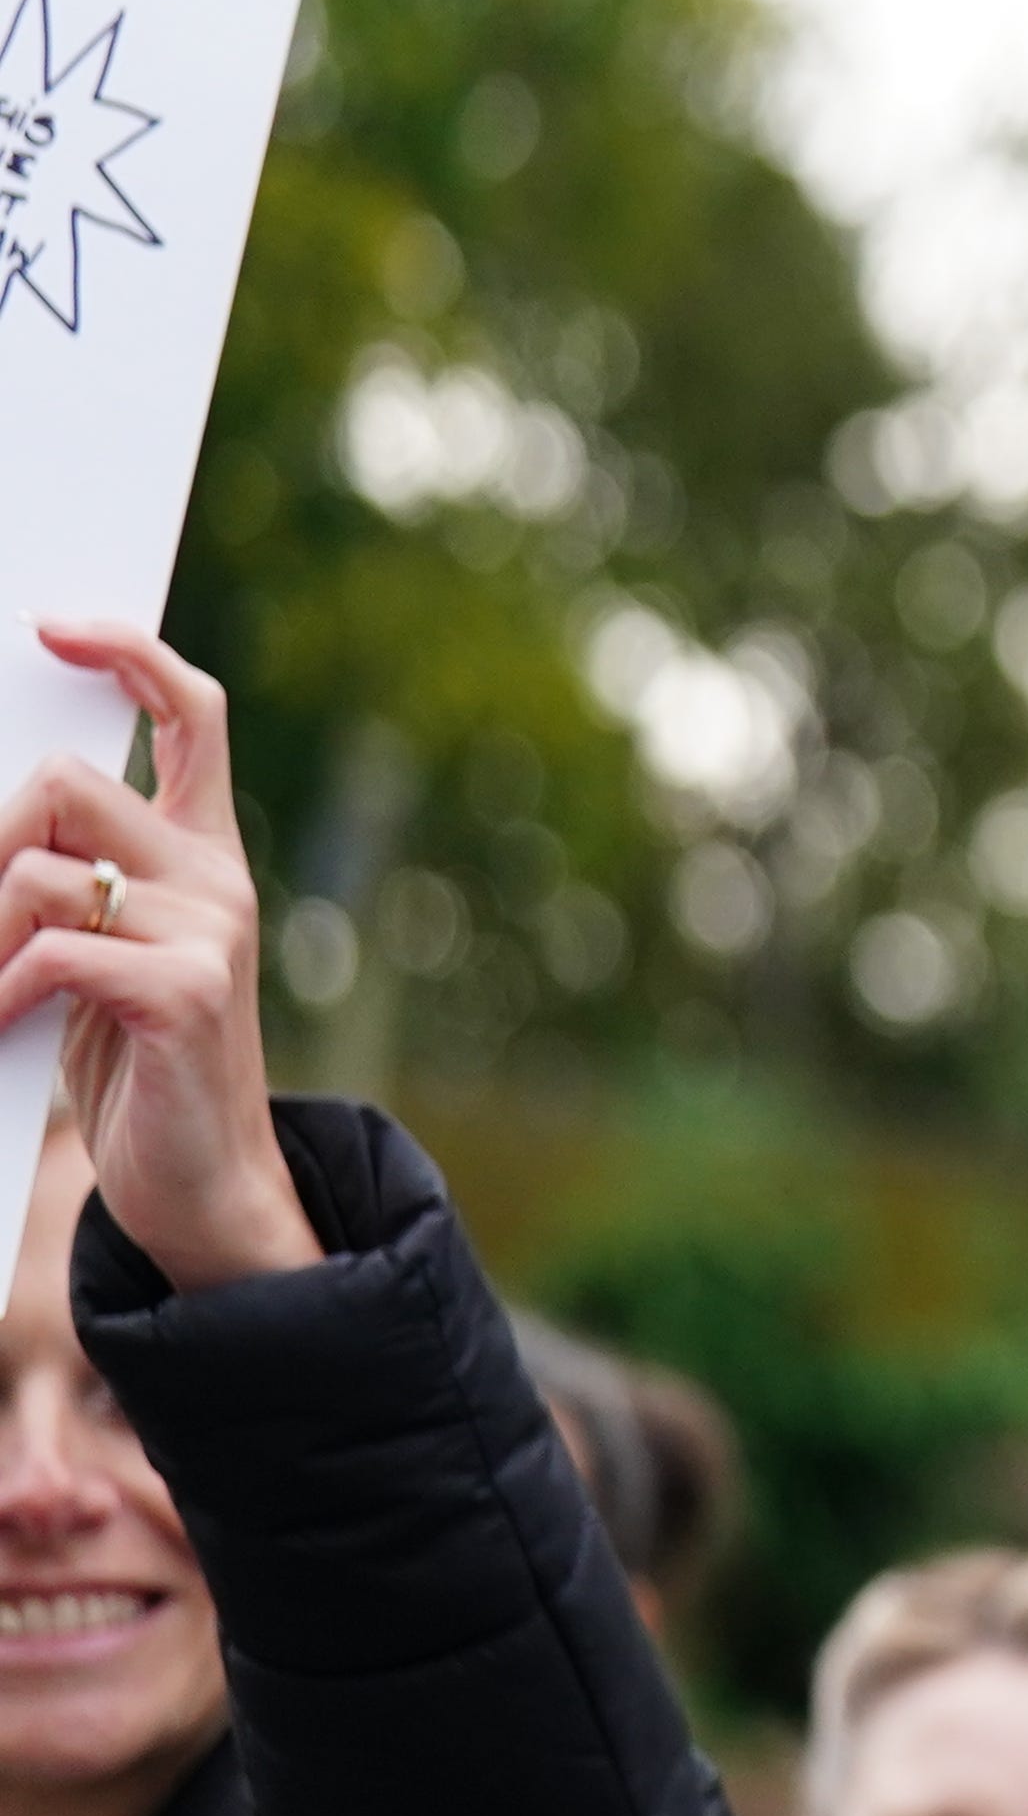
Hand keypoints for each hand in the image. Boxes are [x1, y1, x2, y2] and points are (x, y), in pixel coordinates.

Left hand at [0, 627, 320, 1289]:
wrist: (206, 1186)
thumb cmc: (134, 1067)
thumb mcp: (94, 954)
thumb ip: (64, 881)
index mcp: (200, 855)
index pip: (191, 711)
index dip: (130, 653)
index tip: (56, 629)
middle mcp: (217, 876)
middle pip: (68, 783)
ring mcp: (210, 932)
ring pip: (41, 867)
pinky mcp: (188, 994)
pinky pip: (55, 950)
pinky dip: (0, 989)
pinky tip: (0, 1022)